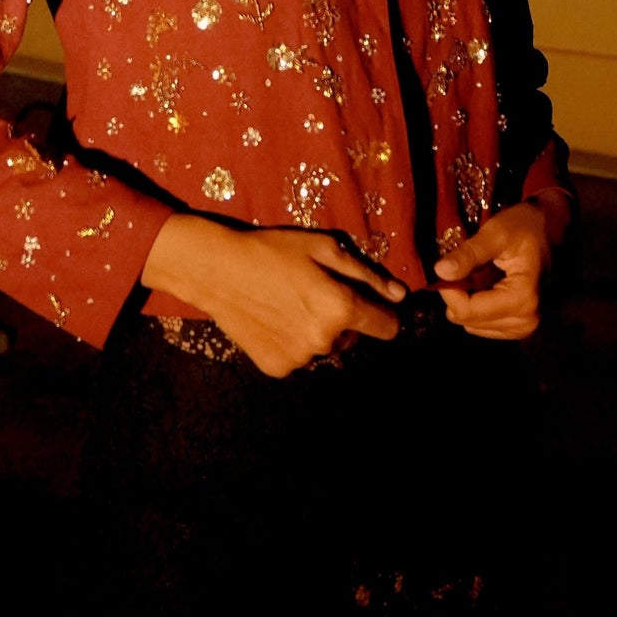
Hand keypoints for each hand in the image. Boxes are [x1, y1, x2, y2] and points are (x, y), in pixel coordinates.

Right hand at [142, 214, 405, 376]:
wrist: (216, 270)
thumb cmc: (273, 250)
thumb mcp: (323, 248)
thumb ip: (366, 274)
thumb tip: (399, 295)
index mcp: (340, 308)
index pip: (388, 327)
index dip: (383, 313)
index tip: (369, 302)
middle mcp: (324, 340)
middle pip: (353, 336)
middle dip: (343, 317)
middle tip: (313, 291)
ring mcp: (299, 359)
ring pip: (325, 346)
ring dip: (317, 330)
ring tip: (289, 302)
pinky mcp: (277, 368)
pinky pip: (300, 357)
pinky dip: (293, 341)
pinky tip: (274, 318)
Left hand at [433, 196, 566, 339]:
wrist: (551, 230)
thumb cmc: (525, 226)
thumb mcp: (495, 233)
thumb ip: (468, 254)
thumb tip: (439, 272)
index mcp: (522, 299)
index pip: (467, 310)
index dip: (448, 290)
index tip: (446, 266)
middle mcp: (526, 321)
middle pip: (468, 320)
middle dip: (458, 295)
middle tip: (465, 267)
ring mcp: (525, 327)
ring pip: (472, 325)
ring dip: (468, 300)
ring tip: (480, 274)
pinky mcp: (521, 328)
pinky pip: (483, 326)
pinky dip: (478, 307)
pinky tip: (487, 286)